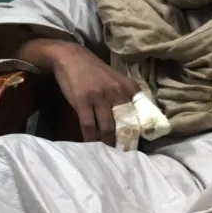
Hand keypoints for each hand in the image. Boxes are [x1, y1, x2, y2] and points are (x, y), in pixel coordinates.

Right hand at [22, 39, 136, 145]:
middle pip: (124, 123)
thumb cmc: (95, 72)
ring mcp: (100, 97)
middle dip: (124, 141)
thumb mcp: (117, 79)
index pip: (140, 113)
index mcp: (129, 87)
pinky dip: (90, 139)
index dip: (140, 130)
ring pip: (107, 128)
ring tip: (108, 154)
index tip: (138, 144)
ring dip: (108, 143)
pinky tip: (91, 146)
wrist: (71, 57)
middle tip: (123, 155)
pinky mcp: (83, 102)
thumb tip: (137, 119)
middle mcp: (118, 92)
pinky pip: (88, 126)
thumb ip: (127, 96)